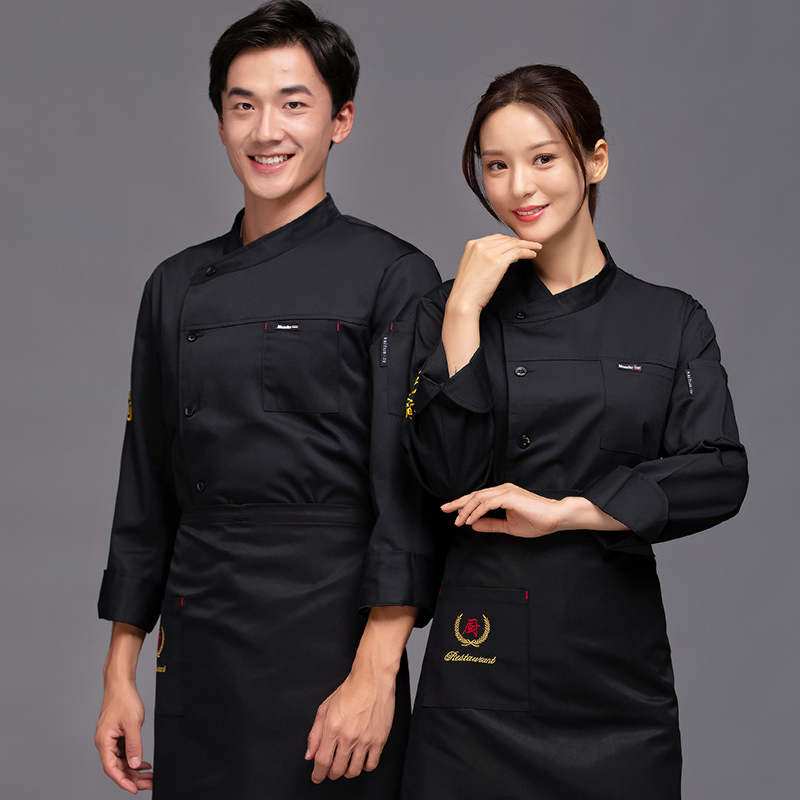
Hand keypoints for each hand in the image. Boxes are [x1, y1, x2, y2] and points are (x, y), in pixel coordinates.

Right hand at [94, 679, 152, 793]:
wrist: (121, 684)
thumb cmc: (123, 699)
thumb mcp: (132, 723)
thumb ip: (134, 745)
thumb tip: (134, 764)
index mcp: (104, 741)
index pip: (111, 768)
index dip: (123, 781)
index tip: (134, 790)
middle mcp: (105, 743)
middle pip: (118, 767)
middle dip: (133, 778)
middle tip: (149, 784)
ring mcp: (111, 739)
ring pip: (122, 761)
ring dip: (135, 770)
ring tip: (149, 777)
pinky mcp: (117, 735)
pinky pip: (124, 752)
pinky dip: (134, 759)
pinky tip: (144, 764)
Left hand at [305, 667, 395, 782]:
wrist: (372, 680)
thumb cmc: (350, 691)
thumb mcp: (325, 708)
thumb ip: (315, 734)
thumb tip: (309, 754)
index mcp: (332, 727)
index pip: (321, 761)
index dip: (318, 773)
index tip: (317, 776)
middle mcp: (348, 736)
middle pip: (337, 769)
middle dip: (331, 774)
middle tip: (330, 770)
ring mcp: (365, 739)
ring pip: (353, 771)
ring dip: (346, 772)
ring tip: (345, 765)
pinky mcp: (379, 740)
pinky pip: (371, 765)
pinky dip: (364, 767)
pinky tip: (361, 760)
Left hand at [441, 482, 564, 537]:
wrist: (555, 518)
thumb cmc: (537, 521)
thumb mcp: (508, 526)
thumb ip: (491, 524)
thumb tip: (473, 524)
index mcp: (502, 494)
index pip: (478, 498)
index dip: (463, 504)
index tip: (451, 511)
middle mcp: (502, 490)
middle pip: (474, 495)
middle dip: (458, 503)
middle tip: (444, 510)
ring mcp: (506, 491)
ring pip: (478, 498)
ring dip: (466, 510)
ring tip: (457, 521)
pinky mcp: (509, 497)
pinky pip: (487, 504)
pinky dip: (476, 512)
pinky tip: (470, 520)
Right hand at [448, 234, 541, 313]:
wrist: (464, 299)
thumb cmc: (468, 289)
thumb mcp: (471, 266)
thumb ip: (482, 257)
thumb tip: (498, 257)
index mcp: (472, 244)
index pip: (495, 237)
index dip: (509, 240)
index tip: (518, 244)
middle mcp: (480, 245)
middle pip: (506, 239)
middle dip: (520, 241)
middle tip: (530, 244)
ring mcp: (489, 252)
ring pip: (514, 244)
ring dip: (527, 245)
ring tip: (536, 248)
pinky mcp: (498, 261)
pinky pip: (517, 252)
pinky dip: (527, 252)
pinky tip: (532, 254)